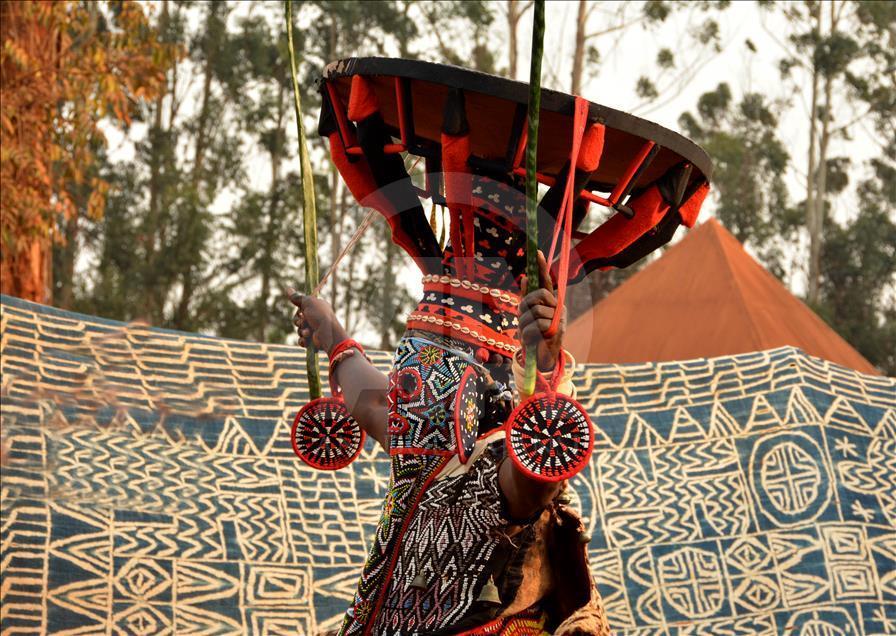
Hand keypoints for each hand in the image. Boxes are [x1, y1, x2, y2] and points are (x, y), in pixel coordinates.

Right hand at [286, 287, 347, 354]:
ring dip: (302, 331)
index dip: (299, 310)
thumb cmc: (320, 315)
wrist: (328, 334)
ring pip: (299, 330)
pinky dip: (303, 340)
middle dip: (298, 321)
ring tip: (308, 332)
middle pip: (298, 319)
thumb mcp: (308, 302)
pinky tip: (307, 339)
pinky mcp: (312, 340)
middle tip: (304, 321)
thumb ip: (298, 297)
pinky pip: (301, 340)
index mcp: (317, 307)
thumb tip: (288, 289)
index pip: (302, 307)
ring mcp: (314, 329)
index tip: (301, 310)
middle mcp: (316, 317)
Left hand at [518, 251, 565, 371]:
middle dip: (526, 305)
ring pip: (535, 311)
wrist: (541, 357)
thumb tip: (526, 277)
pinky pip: (536, 326)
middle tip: (523, 316)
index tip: (537, 252)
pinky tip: (530, 340)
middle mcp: (558, 307)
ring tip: (526, 332)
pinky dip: (527, 334)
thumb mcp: (527, 315)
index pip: (546, 281)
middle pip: (539, 295)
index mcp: (550, 301)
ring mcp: (559, 319)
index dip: (542, 267)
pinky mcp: (556, 331)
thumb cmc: (533, 334)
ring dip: (524, 323)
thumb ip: (526, 298)